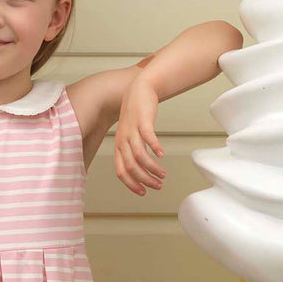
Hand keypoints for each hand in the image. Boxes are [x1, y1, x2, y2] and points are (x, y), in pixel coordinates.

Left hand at [114, 75, 165, 195]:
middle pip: (130, 166)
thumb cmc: (136, 114)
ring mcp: (132, 130)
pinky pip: (148, 137)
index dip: (131, 184)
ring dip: (152, 168)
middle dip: (144, 180)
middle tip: (158, 186)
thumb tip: (141, 168)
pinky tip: (162, 155)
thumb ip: (133, 150)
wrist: (139, 90)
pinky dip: (155, 148)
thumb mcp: (129, 134)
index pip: (120, 171)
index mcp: (119, 146)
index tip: (143, 192)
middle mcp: (123, 140)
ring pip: (139, 155)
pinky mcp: (142, 120)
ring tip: (163, 175)